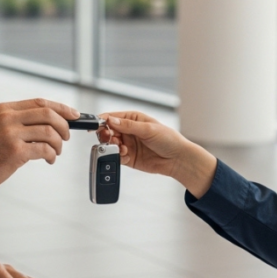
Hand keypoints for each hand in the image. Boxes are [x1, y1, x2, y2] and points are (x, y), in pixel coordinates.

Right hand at [0, 99, 79, 208]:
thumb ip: (19, 123)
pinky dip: (52, 155)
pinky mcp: (14, 151)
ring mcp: (10, 134)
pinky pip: (44, 149)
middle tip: (66, 137)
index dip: (61, 108)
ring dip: (58, 143)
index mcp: (4, 109)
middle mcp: (7, 118)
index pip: (40, 102)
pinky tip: (49, 160)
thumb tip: (51, 125)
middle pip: (48, 114)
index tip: (74, 115)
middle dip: (64, 126)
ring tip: (56, 152)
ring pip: (49, 131)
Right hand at [97, 111, 217, 197]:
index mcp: (133, 119)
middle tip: (113, 140)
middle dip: (107, 136)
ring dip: (113, 147)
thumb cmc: (169, 139)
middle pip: (108, 132)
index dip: (103, 121)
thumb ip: (129, 126)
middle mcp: (128, 131)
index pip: (112, 117)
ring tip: (122, 149)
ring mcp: (128, 144)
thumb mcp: (149, 129)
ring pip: (110, 145)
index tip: (98, 126)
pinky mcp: (128, 157)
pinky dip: (118, 157)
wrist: (178, 159)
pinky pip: (116, 157)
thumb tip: (111, 120)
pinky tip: (126, 156)